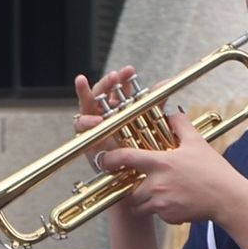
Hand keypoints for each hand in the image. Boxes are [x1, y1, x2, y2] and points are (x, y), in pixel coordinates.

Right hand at [76, 67, 144, 185]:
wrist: (131, 178)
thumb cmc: (138, 149)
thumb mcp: (149, 124)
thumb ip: (155, 103)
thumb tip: (166, 81)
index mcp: (120, 107)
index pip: (120, 88)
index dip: (123, 78)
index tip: (130, 70)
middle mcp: (105, 112)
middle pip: (102, 92)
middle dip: (107, 83)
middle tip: (114, 76)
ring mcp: (93, 123)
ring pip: (86, 104)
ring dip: (87, 94)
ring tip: (91, 89)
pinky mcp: (85, 137)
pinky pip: (81, 125)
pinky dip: (86, 121)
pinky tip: (94, 119)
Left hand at [99, 111, 246, 226]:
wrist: (229, 198)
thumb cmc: (214, 171)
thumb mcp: (197, 143)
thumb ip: (181, 125)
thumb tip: (173, 113)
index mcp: (161, 163)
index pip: (125, 158)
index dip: (110, 158)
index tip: (107, 160)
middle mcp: (157, 184)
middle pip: (128, 189)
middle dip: (131, 187)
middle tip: (138, 184)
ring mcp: (162, 203)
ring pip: (139, 205)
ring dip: (143, 202)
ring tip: (157, 195)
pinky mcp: (169, 217)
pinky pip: (156, 215)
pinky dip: (161, 211)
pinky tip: (175, 203)